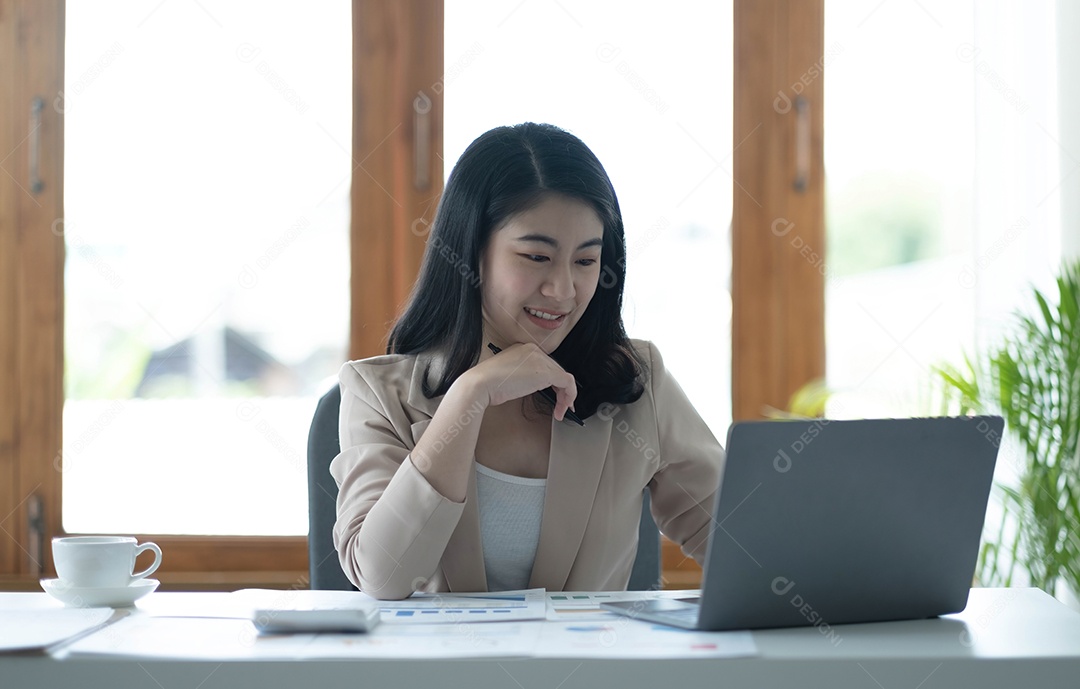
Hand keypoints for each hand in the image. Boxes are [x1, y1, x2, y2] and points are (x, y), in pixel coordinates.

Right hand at [462, 342, 577, 420]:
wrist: (480, 384)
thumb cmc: (487, 384)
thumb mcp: (508, 376)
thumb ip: (522, 375)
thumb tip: (532, 386)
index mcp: (523, 349)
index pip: (545, 365)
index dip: (553, 382)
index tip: (555, 395)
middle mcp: (533, 350)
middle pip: (556, 370)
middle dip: (562, 391)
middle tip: (562, 407)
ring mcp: (540, 359)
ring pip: (563, 377)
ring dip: (566, 397)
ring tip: (562, 411)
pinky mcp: (545, 372)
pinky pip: (567, 382)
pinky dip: (569, 396)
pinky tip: (563, 408)